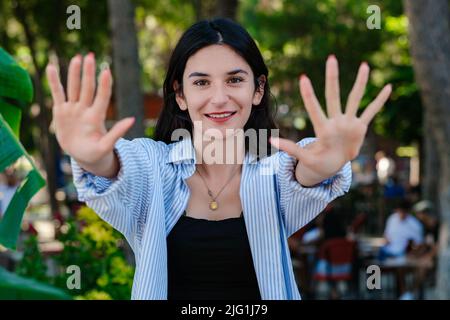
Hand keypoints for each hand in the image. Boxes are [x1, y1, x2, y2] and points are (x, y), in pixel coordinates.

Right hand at [46, 53, 134, 174]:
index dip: (104, 85)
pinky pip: (57, 94)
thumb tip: (132, 119)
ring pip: (74, 88)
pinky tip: (51, 67)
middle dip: (88, 73)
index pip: (102, 98)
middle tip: (91, 56)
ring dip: (75, 73)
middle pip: (87, 88)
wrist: (83, 157)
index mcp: (96, 117)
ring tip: (77, 58)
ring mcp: (74, 109)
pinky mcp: (61, 111)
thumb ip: (117, 132)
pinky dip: (54, 81)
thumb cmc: (97, 153)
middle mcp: (85, 109)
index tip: (106, 71)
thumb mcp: (107, 146)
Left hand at [269, 55, 391, 185]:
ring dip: (360, 83)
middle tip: (331, 58)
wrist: (332, 164)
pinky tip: (387, 87)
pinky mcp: (359, 127)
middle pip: (333, 96)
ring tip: (365, 65)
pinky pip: (371, 111)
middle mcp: (335, 121)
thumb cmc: (317, 160)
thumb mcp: (304, 157)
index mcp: (322, 128)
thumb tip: (269, 140)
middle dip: (332, 78)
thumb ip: (290, 148)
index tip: (303, 78)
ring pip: (355, 98)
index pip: (314, 108)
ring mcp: (348, 122)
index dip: (309, 95)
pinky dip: (379, 101)